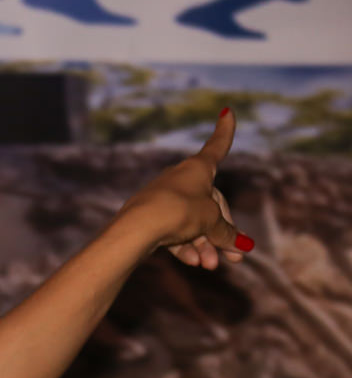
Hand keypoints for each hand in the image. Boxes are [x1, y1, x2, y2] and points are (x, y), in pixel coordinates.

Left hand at [114, 110, 252, 269]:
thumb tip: (241, 245)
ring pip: (192, 222)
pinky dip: (185, 247)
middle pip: (210, 204)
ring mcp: (163, 197)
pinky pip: (173, 231)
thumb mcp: (210, 222)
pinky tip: (193, 263)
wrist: (136, 229)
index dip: (224, 132)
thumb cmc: (178, 213)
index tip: (227, 111)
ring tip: (211, 266)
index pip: (217, 147)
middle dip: (222, 232)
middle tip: (234, 257)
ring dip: (205, 245)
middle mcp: (180, 178)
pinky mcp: (150, 217)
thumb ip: (226, 232)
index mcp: (198, 168)